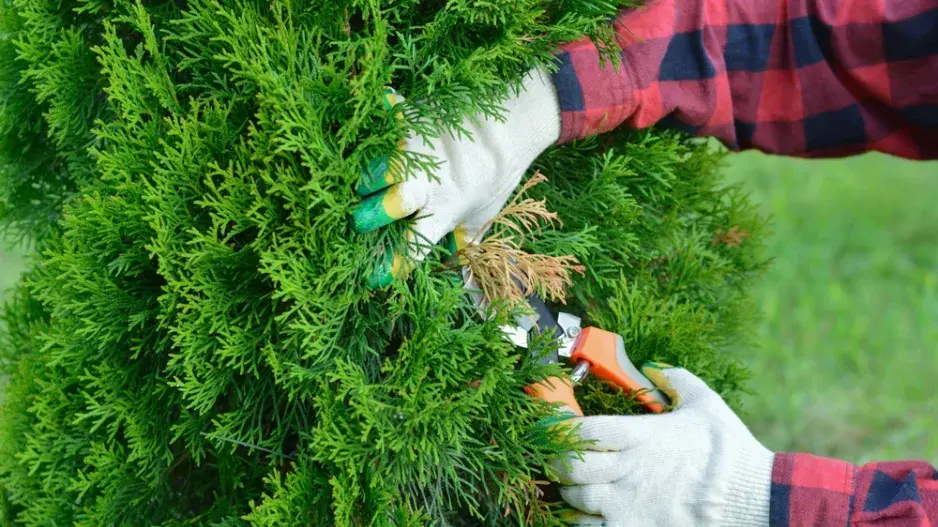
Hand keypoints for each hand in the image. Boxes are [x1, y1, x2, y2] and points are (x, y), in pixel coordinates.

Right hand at [351, 68, 560, 287]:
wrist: (511, 126)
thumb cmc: (496, 177)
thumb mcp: (483, 217)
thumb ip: (467, 248)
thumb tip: (471, 293)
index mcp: (445, 211)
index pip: (415, 245)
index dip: (392, 264)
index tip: (373, 277)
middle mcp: (429, 183)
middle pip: (390, 205)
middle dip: (369, 216)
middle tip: (360, 221)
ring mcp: (418, 150)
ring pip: (379, 166)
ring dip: (367, 178)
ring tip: (363, 183)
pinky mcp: (412, 118)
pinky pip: (385, 118)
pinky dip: (377, 119)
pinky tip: (369, 125)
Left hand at [554, 364, 774, 526]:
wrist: (758, 498)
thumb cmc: (730, 452)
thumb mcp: (705, 404)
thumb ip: (676, 381)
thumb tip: (656, 369)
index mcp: (640, 436)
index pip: (583, 430)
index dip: (559, 428)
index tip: (551, 427)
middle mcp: (628, 471)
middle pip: (570, 467)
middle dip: (558, 463)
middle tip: (559, 460)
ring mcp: (629, 506)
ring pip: (575, 501)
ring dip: (570, 494)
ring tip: (577, 489)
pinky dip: (582, 523)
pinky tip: (588, 515)